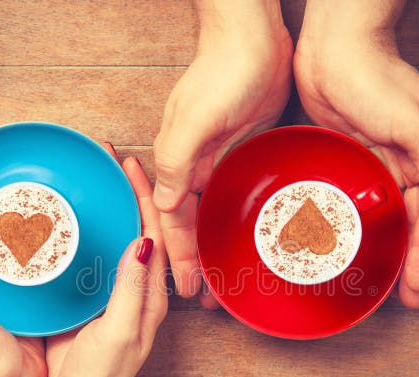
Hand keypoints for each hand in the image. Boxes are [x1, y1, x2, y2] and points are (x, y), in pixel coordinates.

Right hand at [46, 145, 166, 376]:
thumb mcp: (121, 331)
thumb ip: (131, 288)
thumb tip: (144, 241)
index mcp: (150, 290)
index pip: (154, 231)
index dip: (144, 195)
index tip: (128, 164)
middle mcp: (135, 284)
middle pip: (135, 225)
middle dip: (125, 189)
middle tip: (106, 158)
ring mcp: (111, 289)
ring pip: (112, 234)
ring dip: (105, 203)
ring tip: (89, 175)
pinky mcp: (88, 296)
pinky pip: (89, 253)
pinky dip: (82, 228)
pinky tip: (65, 214)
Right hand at [153, 0, 292, 304]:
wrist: (253, 37)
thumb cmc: (224, 71)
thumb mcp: (194, 121)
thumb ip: (177, 163)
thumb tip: (165, 204)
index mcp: (178, 163)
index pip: (174, 222)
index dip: (179, 257)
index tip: (187, 289)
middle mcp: (195, 166)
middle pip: (192, 225)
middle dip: (196, 262)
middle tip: (207, 297)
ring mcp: (219, 160)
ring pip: (213, 216)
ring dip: (217, 247)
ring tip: (226, 278)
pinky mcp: (243, 153)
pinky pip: (235, 198)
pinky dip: (236, 222)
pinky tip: (244, 238)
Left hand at [295, 2, 418, 307]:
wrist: (334, 49)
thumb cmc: (377, 78)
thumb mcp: (416, 123)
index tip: (416, 291)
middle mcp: (408, 166)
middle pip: (410, 225)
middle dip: (407, 262)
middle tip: (398, 297)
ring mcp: (379, 164)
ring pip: (385, 217)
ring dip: (382, 246)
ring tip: (372, 278)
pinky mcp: (352, 158)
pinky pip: (358, 199)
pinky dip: (356, 223)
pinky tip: (345, 242)